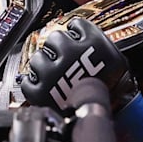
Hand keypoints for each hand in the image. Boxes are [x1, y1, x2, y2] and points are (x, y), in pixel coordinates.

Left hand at [20, 17, 137, 111]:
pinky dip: (33, 83)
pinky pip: (27, 81)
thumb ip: (98, 43)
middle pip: (54, 39)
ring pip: (37, 58)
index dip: (76, 32)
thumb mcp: (115, 58)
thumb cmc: (114, 90)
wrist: (109, 117)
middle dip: (58, 48)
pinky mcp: (40, 91)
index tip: (76, 37)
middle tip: (64, 58)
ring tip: (53, 73)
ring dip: (44, 64)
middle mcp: (70, 53)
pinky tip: (43, 85)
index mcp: (92, 43)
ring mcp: (52, 72)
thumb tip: (82, 34)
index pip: (77, 25)